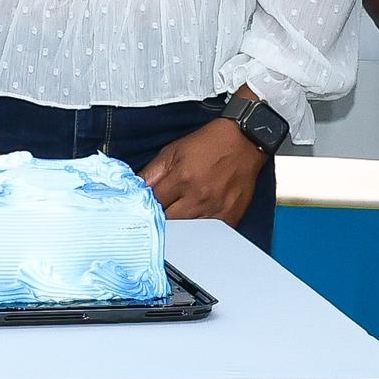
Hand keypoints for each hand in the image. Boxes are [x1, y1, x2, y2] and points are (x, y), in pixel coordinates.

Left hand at [142, 118, 264, 225]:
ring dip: (177, 229)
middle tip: (156, 217)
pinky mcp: (229, 218)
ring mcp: (215, 209)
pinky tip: (193, 226)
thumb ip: (152, 172)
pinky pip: (207, 236)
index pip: (152, 204)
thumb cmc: (208, 145)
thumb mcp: (173, 151)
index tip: (140, 209)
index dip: (144, 207)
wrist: (244, 142)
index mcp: (181, 178)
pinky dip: (198, 235)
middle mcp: (198, 196)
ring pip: (186, 234)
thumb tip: (134, 189)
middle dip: (159, 220)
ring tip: (174, 222)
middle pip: (168, 223)